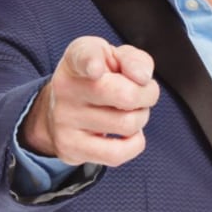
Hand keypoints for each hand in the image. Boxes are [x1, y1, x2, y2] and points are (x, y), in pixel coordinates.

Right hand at [21, 35, 159, 166]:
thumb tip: (143, 77)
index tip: (96, 69)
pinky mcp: (69, 147)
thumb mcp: (114, 59)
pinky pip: (117, 153)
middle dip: (147, 95)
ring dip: (140, 119)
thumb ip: (135, 60)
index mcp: (77, 58)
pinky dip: (134, 144)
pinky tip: (126, 135)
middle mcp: (66, 87)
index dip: (91, 63)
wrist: (63, 108)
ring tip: (128, 112)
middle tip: (143, 94)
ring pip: (127, 125)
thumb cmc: (98, 78)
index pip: (82, 57)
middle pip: (126, 96)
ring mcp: (65, 120)